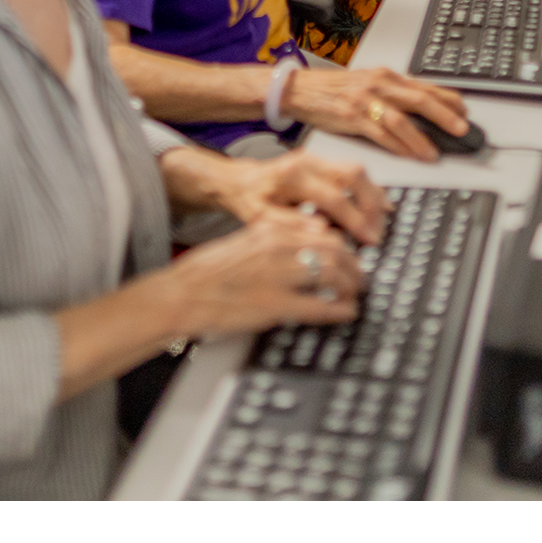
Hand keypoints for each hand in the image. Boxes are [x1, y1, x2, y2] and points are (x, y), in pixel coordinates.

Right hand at [164, 210, 362, 337]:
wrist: (181, 294)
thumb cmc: (208, 271)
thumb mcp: (245, 240)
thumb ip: (280, 235)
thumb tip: (317, 233)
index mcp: (270, 229)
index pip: (324, 233)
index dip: (344, 248)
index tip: (350, 259)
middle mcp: (277, 247)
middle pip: (335, 251)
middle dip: (354, 268)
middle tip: (360, 280)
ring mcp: (278, 276)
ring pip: (333, 275)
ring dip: (351, 287)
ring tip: (354, 297)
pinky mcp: (275, 305)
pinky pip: (321, 306)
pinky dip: (340, 310)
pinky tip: (346, 313)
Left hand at [215, 147, 389, 242]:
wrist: (241, 181)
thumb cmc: (249, 201)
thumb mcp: (259, 218)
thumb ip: (289, 224)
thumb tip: (322, 231)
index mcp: (293, 176)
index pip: (334, 197)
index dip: (355, 220)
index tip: (369, 240)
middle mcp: (309, 162)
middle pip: (353, 175)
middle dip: (371, 205)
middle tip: (378, 232)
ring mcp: (318, 158)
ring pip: (357, 170)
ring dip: (374, 196)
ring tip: (381, 222)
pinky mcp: (323, 161)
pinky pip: (353, 172)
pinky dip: (368, 189)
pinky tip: (378, 207)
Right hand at [280, 68, 471, 162]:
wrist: (300, 89)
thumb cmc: (334, 90)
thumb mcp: (368, 84)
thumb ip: (394, 93)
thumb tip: (424, 107)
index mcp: (386, 76)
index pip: (425, 85)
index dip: (448, 99)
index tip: (464, 111)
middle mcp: (378, 84)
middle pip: (419, 100)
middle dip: (444, 115)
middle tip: (461, 129)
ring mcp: (365, 100)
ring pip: (401, 119)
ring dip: (421, 138)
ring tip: (434, 152)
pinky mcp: (351, 116)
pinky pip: (379, 134)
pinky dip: (397, 146)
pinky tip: (408, 155)